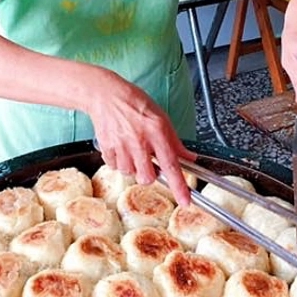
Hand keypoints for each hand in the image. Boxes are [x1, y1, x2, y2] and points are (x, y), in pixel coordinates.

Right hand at [89, 71, 195, 204]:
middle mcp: (140, 141)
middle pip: (147, 178)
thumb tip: (189, 158)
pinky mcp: (107, 148)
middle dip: (149, 175)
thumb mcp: (161, 118)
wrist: (106, 95)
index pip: (171, 165)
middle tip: (148, 161)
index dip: (179, 186)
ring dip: (133, 167)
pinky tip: (121, 148)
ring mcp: (122, 146)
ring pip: (130, 173)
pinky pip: (115, 167)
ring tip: (132, 149)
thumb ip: (175, 142)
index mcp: (157, 132)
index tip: (185, 201)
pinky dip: (119, 162)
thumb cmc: (135, 103)